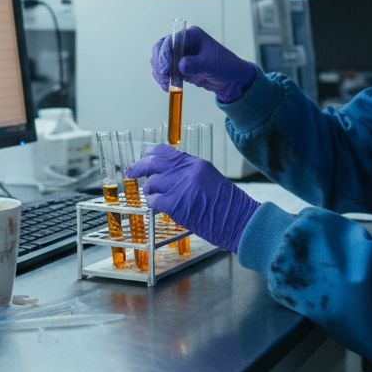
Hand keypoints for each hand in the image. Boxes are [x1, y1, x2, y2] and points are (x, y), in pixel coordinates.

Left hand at [126, 144, 258, 252]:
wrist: (240, 220)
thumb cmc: (228, 206)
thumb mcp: (210, 180)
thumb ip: (189, 175)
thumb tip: (168, 177)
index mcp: (195, 163)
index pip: (165, 151)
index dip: (151, 155)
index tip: (144, 160)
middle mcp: (186, 170)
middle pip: (153, 162)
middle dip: (139, 167)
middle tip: (131, 172)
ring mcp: (180, 186)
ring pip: (151, 183)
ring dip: (149, 192)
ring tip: (154, 198)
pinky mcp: (176, 203)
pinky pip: (154, 201)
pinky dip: (152, 204)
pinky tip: (158, 208)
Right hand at [150, 25, 258, 102]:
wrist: (231, 80)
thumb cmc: (226, 66)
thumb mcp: (212, 64)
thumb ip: (195, 64)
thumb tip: (180, 66)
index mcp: (192, 36)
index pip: (171, 41)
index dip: (165, 54)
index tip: (164, 70)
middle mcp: (183, 43)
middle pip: (160, 49)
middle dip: (159, 64)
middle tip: (163, 78)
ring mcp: (179, 55)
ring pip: (160, 60)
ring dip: (159, 73)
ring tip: (167, 85)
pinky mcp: (178, 67)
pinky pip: (164, 71)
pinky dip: (163, 79)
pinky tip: (168, 86)